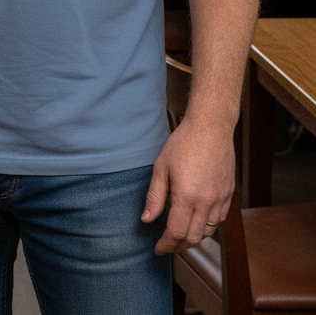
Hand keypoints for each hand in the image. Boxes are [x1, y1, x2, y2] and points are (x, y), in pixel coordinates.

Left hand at [141, 116, 234, 253]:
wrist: (211, 128)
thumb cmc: (183, 143)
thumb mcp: (161, 167)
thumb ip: (155, 197)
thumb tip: (147, 219)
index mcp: (187, 196)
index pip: (176, 232)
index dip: (166, 244)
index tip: (158, 249)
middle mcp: (207, 202)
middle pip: (194, 237)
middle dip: (179, 246)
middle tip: (167, 245)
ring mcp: (221, 199)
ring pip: (208, 231)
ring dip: (194, 238)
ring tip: (180, 235)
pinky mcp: (229, 194)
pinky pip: (220, 219)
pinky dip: (208, 226)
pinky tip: (197, 220)